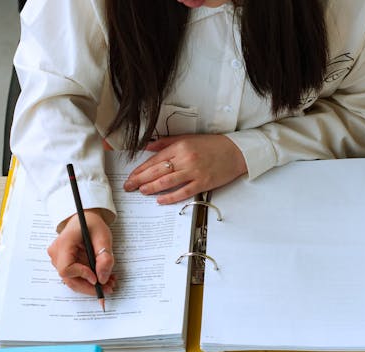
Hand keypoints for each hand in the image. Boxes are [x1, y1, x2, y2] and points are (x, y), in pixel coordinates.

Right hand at [47, 209, 116, 295]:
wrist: (85, 219)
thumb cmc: (91, 224)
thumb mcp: (103, 237)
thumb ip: (104, 257)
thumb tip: (102, 278)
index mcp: (63, 244)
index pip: (66, 268)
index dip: (82, 276)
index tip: (97, 278)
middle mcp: (57, 253)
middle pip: (69, 279)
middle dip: (90, 287)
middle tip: (109, 288)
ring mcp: (59, 259)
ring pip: (73, 280)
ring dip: (92, 285)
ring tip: (110, 282)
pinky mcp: (66, 263)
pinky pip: (76, 277)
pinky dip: (90, 280)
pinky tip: (104, 277)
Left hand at [123, 134, 247, 203]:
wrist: (235, 152)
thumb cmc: (212, 145)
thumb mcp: (187, 139)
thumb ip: (166, 143)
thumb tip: (148, 147)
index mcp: (180, 147)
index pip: (154, 160)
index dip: (140, 169)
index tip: (131, 176)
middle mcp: (185, 159)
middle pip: (157, 171)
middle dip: (140, 180)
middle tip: (129, 186)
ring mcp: (194, 172)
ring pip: (168, 182)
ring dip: (152, 188)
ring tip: (141, 191)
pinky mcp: (203, 183)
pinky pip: (183, 192)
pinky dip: (171, 197)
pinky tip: (160, 200)